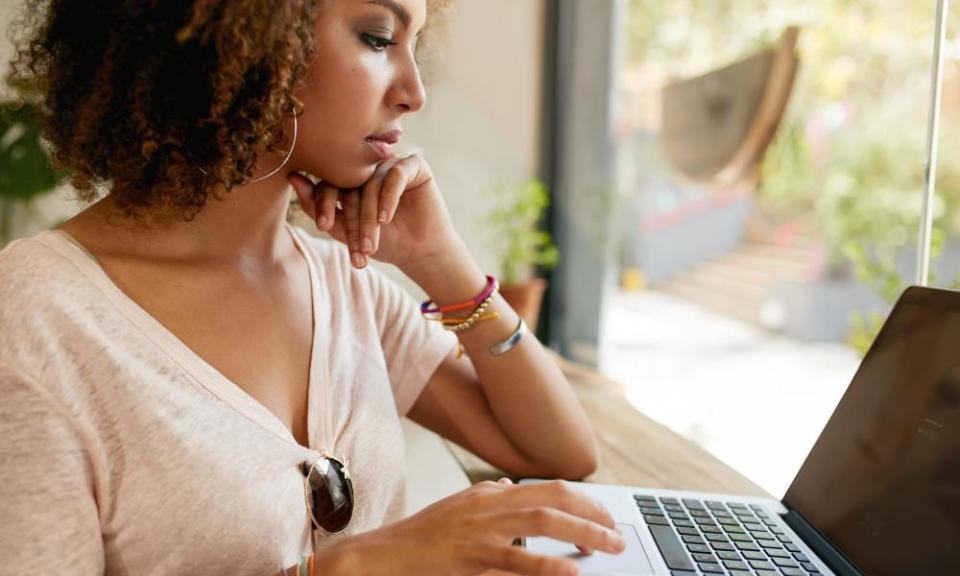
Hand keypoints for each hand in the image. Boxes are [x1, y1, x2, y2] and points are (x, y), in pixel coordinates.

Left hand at [288, 153, 459, 272]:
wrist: (420, 252)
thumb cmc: (384, 242)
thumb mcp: (346, 230)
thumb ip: (318, 206)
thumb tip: (292, 177)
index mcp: (349, 178)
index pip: (330, 182)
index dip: (324, 203)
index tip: (323, 226)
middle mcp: (369, 167)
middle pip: (351, 184)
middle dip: (353, 219)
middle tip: (357, 246)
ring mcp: (391, 164)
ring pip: (372, 183)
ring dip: (371, 216)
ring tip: (372, 244)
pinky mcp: (415, 165)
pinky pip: (395, 174)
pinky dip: (389, 198)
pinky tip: (387, 219)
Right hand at [319, 479, 624, 575]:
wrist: (379, 556)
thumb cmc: (419, 539)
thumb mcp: (457, 508)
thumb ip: (488, 497)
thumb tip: (513, 486)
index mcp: (489, 495)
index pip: (546, 489)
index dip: (582, 500)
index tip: (604, 516)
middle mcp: (488, 504)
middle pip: (553, 498)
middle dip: (592, 513)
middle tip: (616, 535)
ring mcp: (480, 529)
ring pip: (543, 521)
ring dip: (583, 532)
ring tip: (609, 547)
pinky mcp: (470, 555)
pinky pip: (517, 560)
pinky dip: (549, 565)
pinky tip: (572, 573)